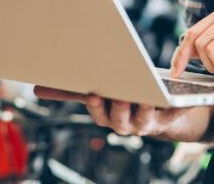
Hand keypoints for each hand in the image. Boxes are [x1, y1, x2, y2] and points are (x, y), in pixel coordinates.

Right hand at [34, 86, 192, 136]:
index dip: (95, 104)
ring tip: (147, 95)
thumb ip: (73, 91)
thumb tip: (35, 89)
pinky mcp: (167, 120)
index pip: (97, 112)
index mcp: (106, 116)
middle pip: (119, 117)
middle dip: (118, 106)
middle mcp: (123, 123)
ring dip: (144, 108)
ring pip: (142, 119)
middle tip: (120, 93)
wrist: (160, 115)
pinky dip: (177, 107)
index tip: (93, 93)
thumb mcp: (100, 91)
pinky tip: (178, 97)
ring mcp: (145, 124)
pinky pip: (172, 116)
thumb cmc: (125, 97)